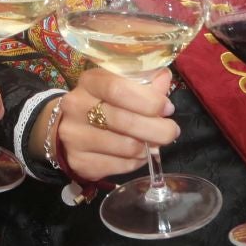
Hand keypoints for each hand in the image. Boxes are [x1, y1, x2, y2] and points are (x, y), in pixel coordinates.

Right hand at [54, 67, 176, 182]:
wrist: (73, 128)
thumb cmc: (105, 103)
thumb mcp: (122, 85)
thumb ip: (145, 82)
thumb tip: (164, 78)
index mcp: (89, 82)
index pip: (118, 89)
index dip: (148, 100)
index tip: (167, 108)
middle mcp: (76, 107)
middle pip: (124, 121)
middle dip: (157, 129)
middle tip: (172, 132)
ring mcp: (74, 136)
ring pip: (126, 147)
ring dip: (147, 148)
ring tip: (153, 143)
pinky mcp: (79, 162)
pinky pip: (120, 166)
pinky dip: (136, 163)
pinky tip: (137, 155)